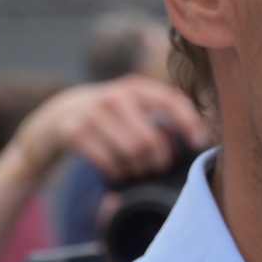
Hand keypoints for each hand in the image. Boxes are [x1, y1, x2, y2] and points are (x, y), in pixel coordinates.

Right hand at [10, 75, 210, 181]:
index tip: (200, 143)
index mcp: (136, 88)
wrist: (56, 117)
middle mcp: (116, 96)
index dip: (189, 122)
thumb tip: (204, 132)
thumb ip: (164, 115)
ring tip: (134, 171)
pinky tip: (115, 173)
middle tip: (155, 169)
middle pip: (151, 139)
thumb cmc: (110, 118)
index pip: (171, 100)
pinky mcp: (73, 131)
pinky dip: (115, 172)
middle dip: (158, 161)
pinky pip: (106, 162)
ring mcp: (93, 112)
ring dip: (136, 169)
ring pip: (131, 152)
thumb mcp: (134, 107)